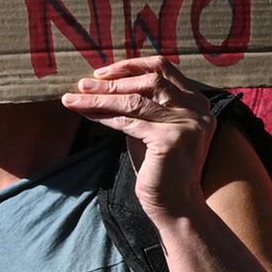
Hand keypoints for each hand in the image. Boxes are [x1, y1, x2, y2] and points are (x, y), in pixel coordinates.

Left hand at [62, 55, 225, 221]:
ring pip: (135, 101)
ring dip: (101, 97)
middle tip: (83, 83)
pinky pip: (129, 121)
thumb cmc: (161, 169)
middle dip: (113, 81)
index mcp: (197, 102)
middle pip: (150, 80)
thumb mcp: (153, 130)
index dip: (131, 66)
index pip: (163, 69)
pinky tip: (86, 114)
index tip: (104, 72)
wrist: (176, 205)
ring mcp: (187, 123)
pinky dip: (104, 116)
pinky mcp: (171, 139)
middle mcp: (197, 109)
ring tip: (74, 97)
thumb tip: (106, 86)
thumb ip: (142, 107)